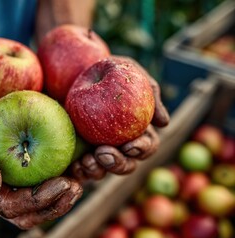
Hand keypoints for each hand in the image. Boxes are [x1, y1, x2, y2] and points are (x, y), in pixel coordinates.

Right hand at [0, 89, 81, 228]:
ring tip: (79, 181)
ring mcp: (1, 179)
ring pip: (33, 202)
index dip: (37, 201)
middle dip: (53, 204)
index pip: (9, 206)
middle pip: (25, 212)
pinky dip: (55, 177)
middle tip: (77, 187)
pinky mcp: (11, 165)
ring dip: (58, 197)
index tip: (63, 184)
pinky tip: (71, 165)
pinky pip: (35, 179)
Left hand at [71, 65, 169, 181]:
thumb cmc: (107, 69)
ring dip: (97, 169)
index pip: (146, 146)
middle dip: (118, 163)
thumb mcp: (129, 71)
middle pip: (126, 165)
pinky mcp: (77, 151)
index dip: (141, 149)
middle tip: (103, 154)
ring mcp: (97, 149)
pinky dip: (78, 171)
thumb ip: (151, 91)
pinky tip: (74, 165)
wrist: (74, 67)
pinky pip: (80, 169)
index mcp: (136, 130)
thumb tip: (164, 123)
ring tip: (87, 160)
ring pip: (102, 170)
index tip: (130, 145)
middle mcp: (118, 144)